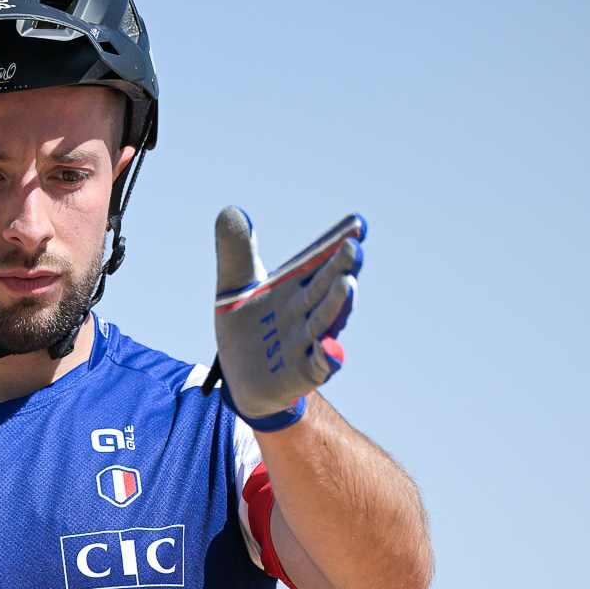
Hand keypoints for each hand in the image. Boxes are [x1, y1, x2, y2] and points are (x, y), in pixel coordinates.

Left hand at [208, 208, 365, 429]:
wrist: (239, 378)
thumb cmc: (245, 326)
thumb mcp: (234, 285)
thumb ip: (236, 250)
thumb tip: (232, 210)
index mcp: (294, 284)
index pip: (318, 258)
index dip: (336, 241)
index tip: (357, 223)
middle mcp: (306, 310)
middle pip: (325, 286)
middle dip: (340, 268)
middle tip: (354, 247)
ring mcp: (306, 342)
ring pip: (324, 321)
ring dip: (337, 304)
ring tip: (346, 284)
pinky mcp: (301, 374)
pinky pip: (317, 366)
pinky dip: (326, 357)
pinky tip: (330, 346)